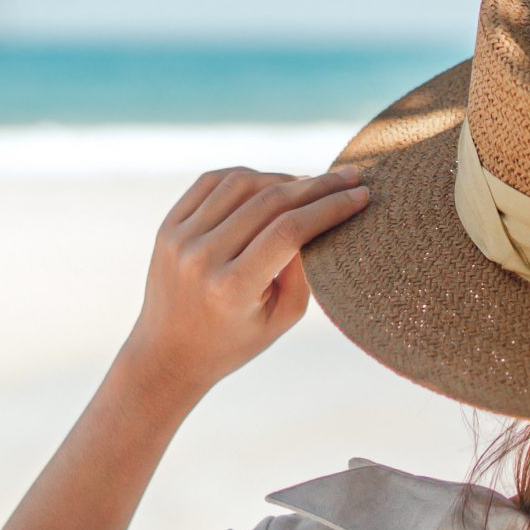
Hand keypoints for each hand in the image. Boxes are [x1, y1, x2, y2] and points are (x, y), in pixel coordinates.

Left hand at [126, 167, 369, 391]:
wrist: (167, 354)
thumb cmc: (234, 341)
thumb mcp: (281, 318)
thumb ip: (305, 270)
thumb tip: (321, 215)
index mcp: (232, 288)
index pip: (289, 230)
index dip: (330, 207)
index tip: (361, 195)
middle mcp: (202, 258)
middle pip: (269, 201)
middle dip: (317, 185)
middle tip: (349, 177)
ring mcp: (180, 238)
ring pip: (241, 182)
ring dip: (282, 177)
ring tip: (309, 185)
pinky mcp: (168, 226)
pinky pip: (211, 182)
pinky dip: (246, 175)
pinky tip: (269, 182)